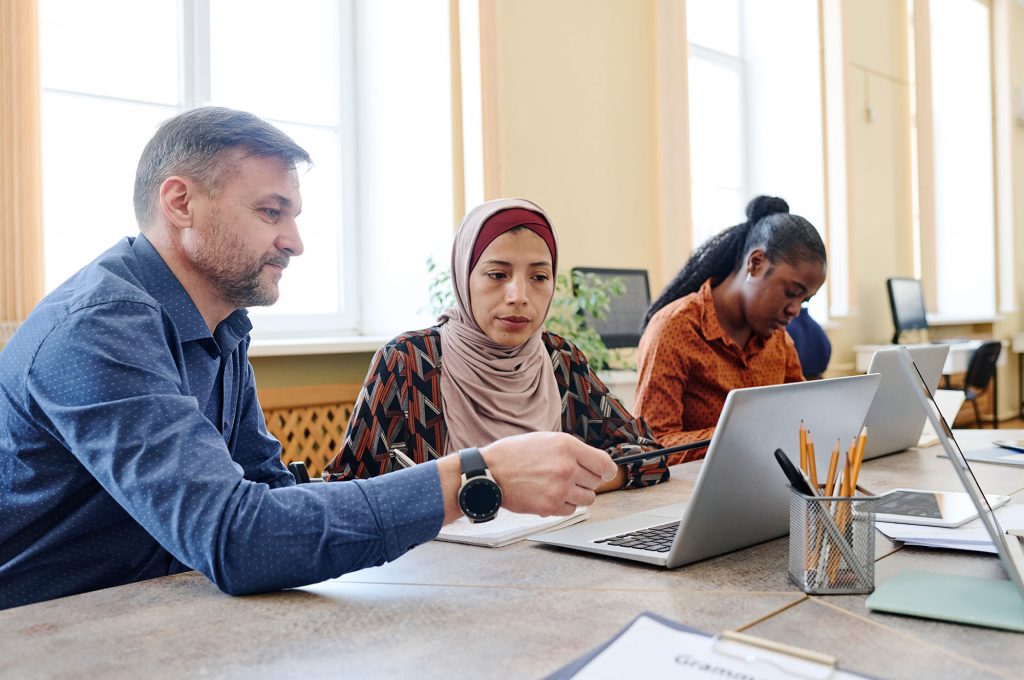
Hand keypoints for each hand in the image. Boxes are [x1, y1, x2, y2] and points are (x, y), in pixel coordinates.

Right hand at [480, 432, 617, 516]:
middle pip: (596, 483)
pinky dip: (564, 505)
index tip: (605, 473)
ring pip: (587, 499)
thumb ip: (571, 451)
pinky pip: (571, 510)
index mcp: (567, 446)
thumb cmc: (514, 455)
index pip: (604, 463)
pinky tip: (549, 495)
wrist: (489, 472)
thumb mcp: (546, 440)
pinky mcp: (550, 506)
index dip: (607, 470)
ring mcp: (559, 488)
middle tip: (569, 478)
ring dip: (577, 495)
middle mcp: (566, 467)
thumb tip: (594, 463)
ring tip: (560, 487)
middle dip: (586, 481)